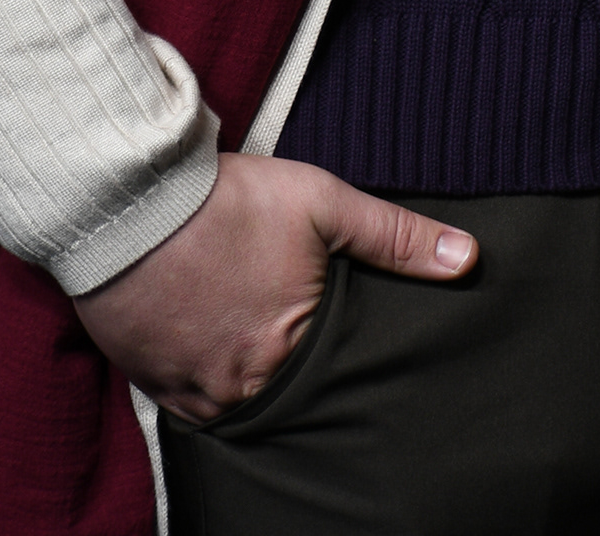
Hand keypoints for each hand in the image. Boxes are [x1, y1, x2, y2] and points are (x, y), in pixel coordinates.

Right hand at [72, 151, 476, 422]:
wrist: (129, 203)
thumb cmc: (230, 201)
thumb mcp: (324, 204)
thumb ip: (397, 238)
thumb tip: (469, 259)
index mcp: (290, 350)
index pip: (335, 372)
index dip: (340, 349)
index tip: (335, 324)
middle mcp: (242, 385)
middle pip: (286, 389)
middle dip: (296, 365)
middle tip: (291, 327)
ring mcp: (192, 389)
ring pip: (237, 398)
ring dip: (249, 373)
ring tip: (255, 333)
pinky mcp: (152, 382)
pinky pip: (191, 398)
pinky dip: (207, 376)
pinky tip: (215, 339)